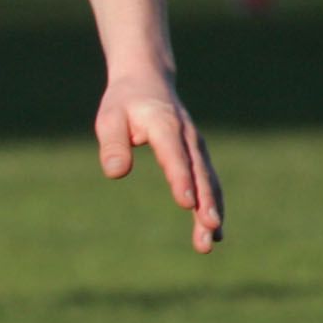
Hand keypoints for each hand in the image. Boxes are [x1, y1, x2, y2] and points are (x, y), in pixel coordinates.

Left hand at [94, 71, 223, 253]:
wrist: (148, 81)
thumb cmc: (124, 102)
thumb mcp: (110, 117)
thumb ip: (113, 144)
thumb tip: (115, 174)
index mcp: (165, 125)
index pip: (174, 155)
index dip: (181, 178)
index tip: (187, 204)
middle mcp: (187, 138)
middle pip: (199, 173)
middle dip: (205, 202)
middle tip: (208, 228)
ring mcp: (196, 147)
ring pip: (208, 182)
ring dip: (212, 210)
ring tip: (211, 241)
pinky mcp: (197, 156)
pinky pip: (208, 182)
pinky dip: (212, 204)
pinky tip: (213, 231)